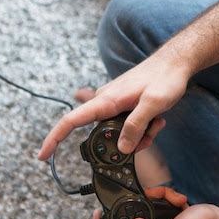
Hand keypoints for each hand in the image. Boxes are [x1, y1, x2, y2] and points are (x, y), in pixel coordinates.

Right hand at [38, 49, 190, 160]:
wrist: (175, 63)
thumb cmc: (165, 78)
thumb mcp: (153, 104)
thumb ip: (136, 126)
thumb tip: (121, 147)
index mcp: (106, 100)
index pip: (71, 120)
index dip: (54, 138)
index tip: (42, 156)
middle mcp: (106, 101)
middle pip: (101, 134)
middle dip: (124, 143)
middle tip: (148, 136)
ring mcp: (115, 103)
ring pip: (118, 132)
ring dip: (138, 135)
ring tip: (157, 122)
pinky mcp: (124, 104)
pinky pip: (127, 125)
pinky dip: (142, 128)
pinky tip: (157, 119)